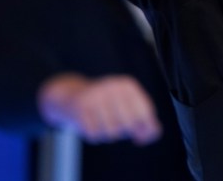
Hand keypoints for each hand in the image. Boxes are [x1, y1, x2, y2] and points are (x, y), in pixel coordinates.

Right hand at [38, 73, 161, 144]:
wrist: (71, 96)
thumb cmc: (106, 106)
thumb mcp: (128, 106)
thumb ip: (146, 122)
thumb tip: (151, 134)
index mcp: (128, 85)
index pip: (146, 113)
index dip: (147, 129)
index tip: (140, 135)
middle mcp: (113, 87)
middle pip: (130, 124)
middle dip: (125, 132)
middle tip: (118, 127)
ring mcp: (96, 97)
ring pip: (112, 132)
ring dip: (108, 134)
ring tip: (102, 124)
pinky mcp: (81, 108)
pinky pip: (95, 135)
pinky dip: (94, 136)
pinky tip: (90, 124)